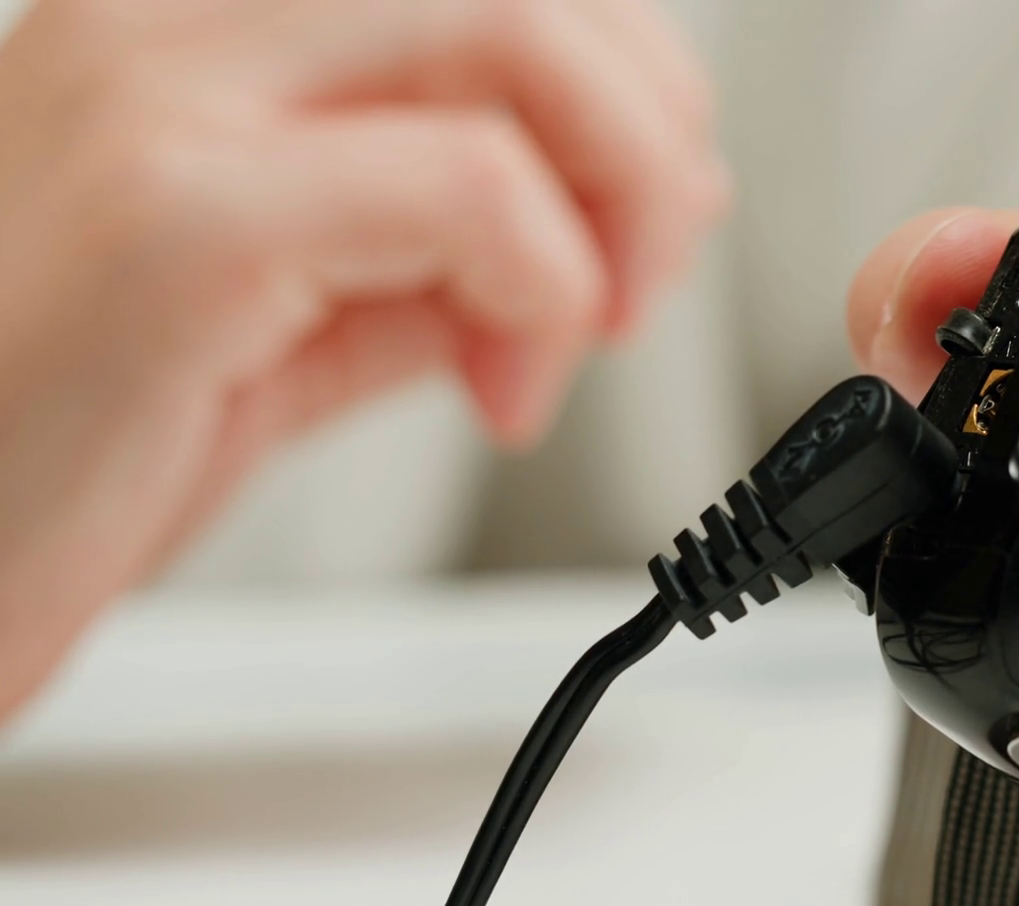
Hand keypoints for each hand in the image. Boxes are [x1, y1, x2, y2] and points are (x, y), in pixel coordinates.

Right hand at [0, 0, 725, 715]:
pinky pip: (469, 187)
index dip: (623, 75)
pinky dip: (545, 288)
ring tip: (570, 335)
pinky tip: (500, 388)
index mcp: (197, 21)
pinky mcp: (176, 219)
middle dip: (648, 130)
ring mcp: (160, 95)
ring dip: (619, 196)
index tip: (635, 222)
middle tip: (634, 281)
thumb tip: (606, 221)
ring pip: (516, 27)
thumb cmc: (60, 440)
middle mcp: (168, 17)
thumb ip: (435, 245)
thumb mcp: (293, 312)